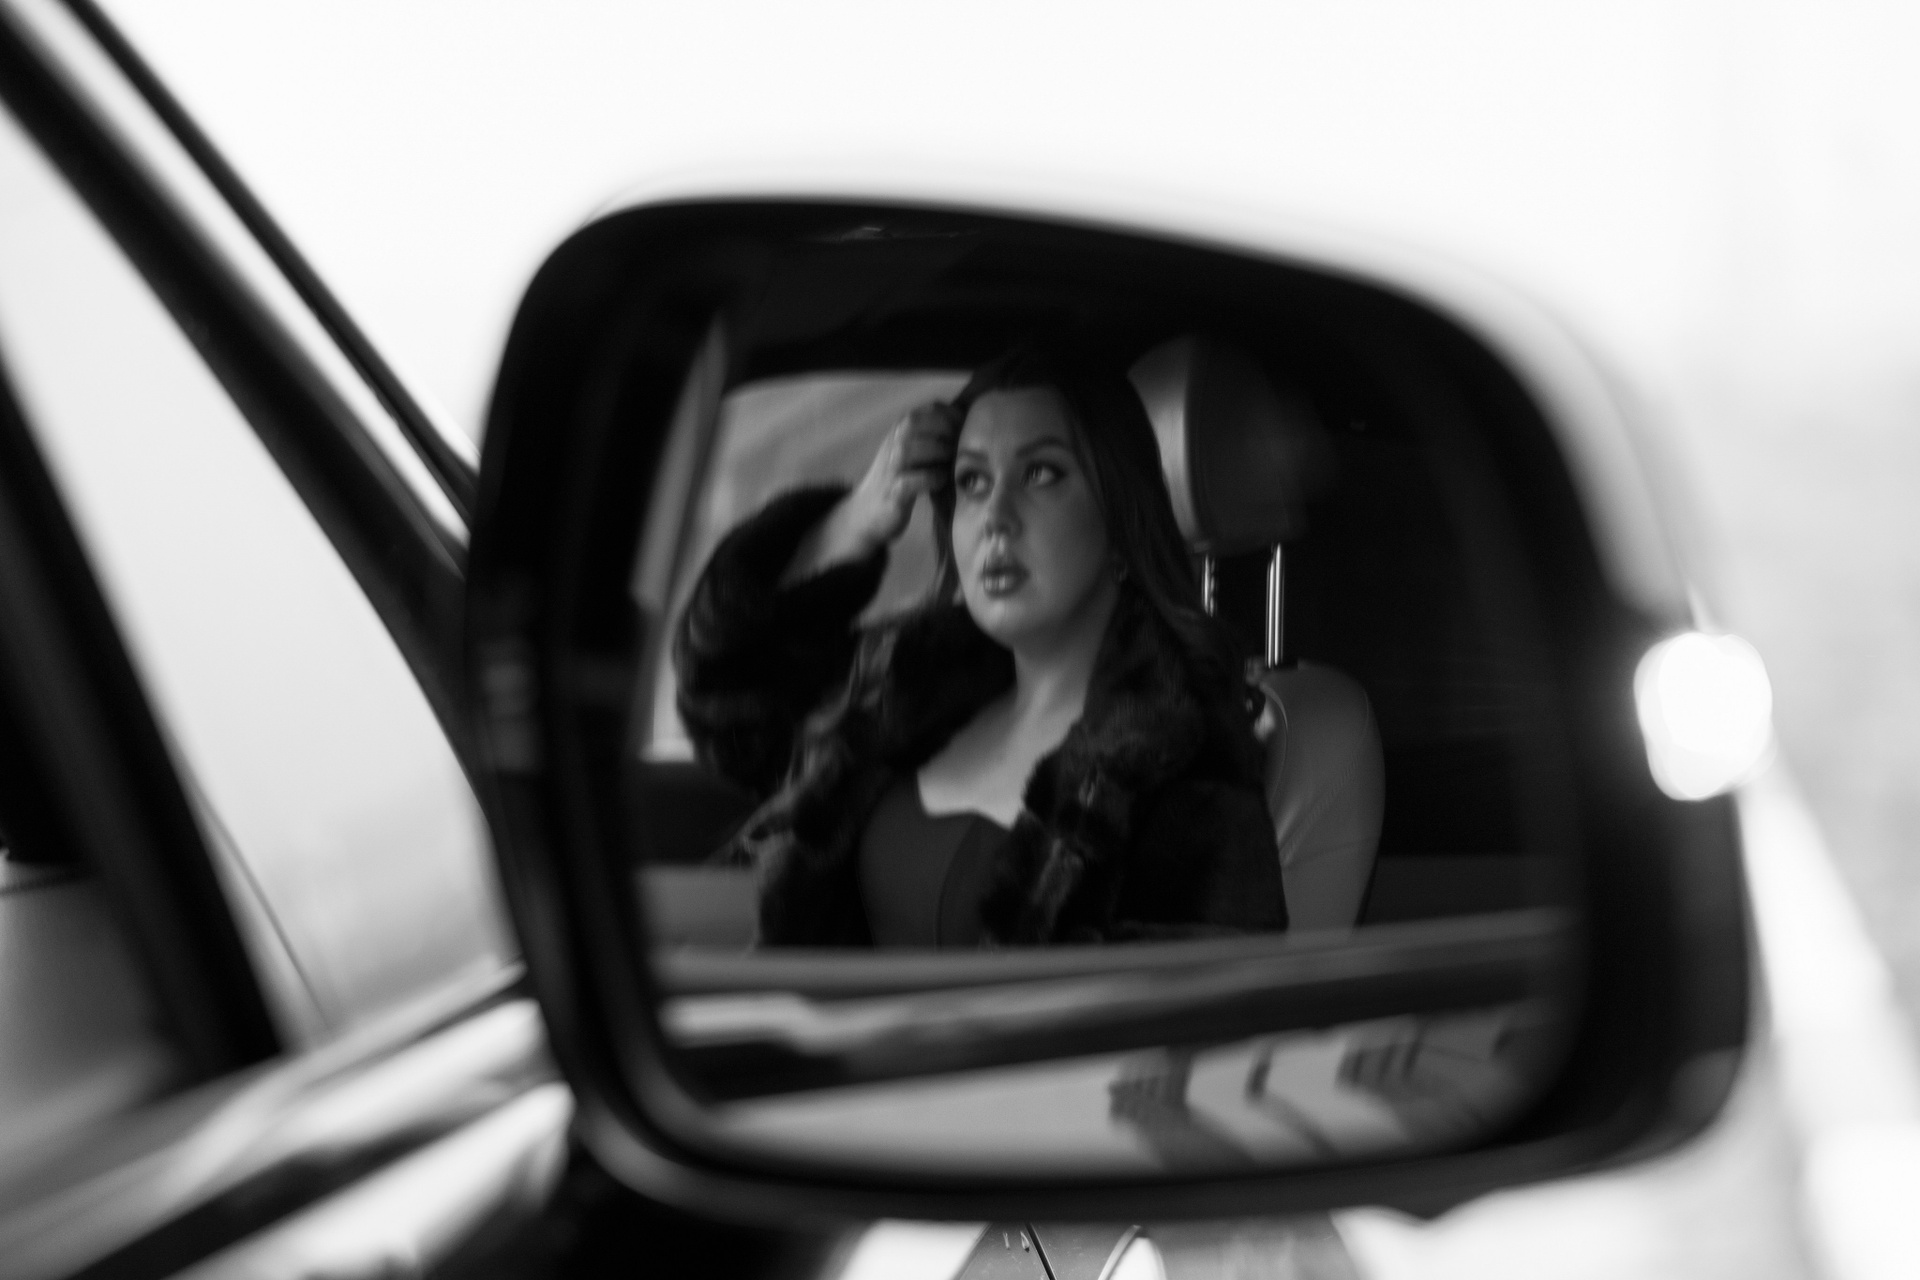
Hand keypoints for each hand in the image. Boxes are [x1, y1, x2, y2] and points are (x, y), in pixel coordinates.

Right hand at [786, 402, 957, 580]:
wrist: (868, 511)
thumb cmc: (901, 479)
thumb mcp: (913, 452)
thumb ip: (933, 438)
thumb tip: (970, 429)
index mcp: (901, 430)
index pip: (928, 409)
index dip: (953, 415)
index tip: (968, 428)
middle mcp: (892, 444)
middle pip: (915, 422)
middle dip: (944, 429)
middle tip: (961, 446)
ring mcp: (890, 468)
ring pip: (910, 449)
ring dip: (938, 452)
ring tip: (953, 462)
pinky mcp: (893, 493)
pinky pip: (910, 481)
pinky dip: (930, 479)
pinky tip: (941, 481)